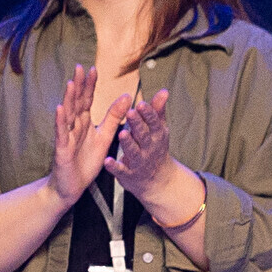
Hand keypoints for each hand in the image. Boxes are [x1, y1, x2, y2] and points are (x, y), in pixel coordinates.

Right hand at [50, 66, 127, 205]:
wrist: (72, 186)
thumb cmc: (85, 162)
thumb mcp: (105, 137)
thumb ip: (114, 117)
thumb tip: (127, 97)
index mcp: (83, 123)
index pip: (87, 100)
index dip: (89, 85)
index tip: (94, 69)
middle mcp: (73, 126)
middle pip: (76, 102)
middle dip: (78, 85)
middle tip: (80, 67)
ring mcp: (66, 137)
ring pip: (67, 114)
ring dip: (68, 99)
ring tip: (71, 83)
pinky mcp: (62, 149)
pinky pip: (61, 133)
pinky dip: (60, 121)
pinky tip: (60, 109)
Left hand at [101, 88, 188, 209]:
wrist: (157, 180)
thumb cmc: (154, 147)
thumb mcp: (158, 130)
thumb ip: (157, 111)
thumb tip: (164, 91)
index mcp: (156, 135)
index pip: (154, 122)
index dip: (148, 114)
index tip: (140, 104)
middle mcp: (149, 148)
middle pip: (143, 135)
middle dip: (138, 124)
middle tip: (130, 113)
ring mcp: (140, 162)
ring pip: (133, 152)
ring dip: (128, 143)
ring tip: (121, 133)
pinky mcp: (129, 174)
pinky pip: (121, 171)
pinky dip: (115, 167)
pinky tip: (107, 161)